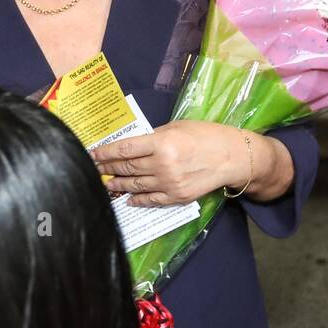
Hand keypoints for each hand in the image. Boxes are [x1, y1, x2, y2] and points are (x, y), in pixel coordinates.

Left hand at [92, 121, 249, 206]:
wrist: (234, 157)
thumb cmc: (207, 136)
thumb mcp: (178, 127)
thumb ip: (154, 136)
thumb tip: (134, 146)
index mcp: (162, 143)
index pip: (124, 149)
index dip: (105, 153)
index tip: (92, 154)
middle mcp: (163, 164)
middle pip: (127, 167)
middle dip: (108, 168)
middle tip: (95, 168)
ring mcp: (169, 183)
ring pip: (135, 185)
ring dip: (118, 185)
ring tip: (107, 183)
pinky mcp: (177, 196)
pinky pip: (151, 200)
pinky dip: (137, 200)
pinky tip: (127, 199)